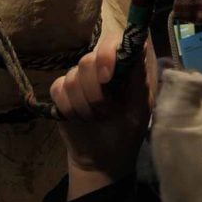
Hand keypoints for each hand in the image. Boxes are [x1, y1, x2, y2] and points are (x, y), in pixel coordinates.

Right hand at [50, 35, 151, 198]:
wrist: (104, 158)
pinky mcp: (61, 92)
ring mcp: (78, 78)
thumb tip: (142, 44)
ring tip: (96, 118)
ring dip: (84, 104)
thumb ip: (139, 76)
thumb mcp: (141, 106)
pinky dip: (68, 107)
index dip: (106, 55)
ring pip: (72, 78)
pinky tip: (79, 118)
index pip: (110, 43)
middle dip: (96, 92)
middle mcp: (99, 67)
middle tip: (106, 112)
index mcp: (121, 66)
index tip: (108, 77)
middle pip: (87, 61)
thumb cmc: (128, 129)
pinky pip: (58, 89)